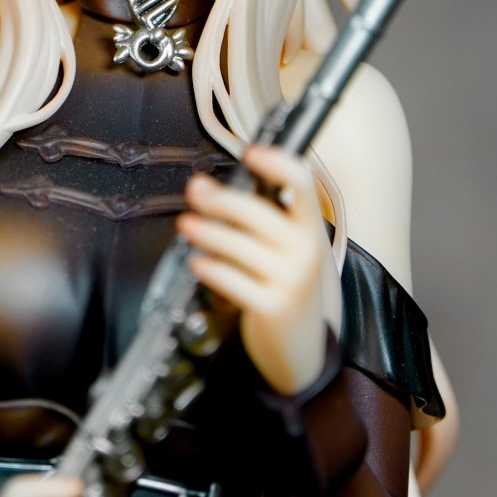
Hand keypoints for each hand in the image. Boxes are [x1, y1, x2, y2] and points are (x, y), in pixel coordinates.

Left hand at [178, 144, 328, 395]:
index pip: (302, 183)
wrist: (300, 344)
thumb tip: (201, 186)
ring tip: (186, 225)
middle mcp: (306, 250)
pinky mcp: (273, 307)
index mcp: (310, 226)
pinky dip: (211, 269)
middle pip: (256, 212)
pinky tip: (198, 263)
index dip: (276, 163)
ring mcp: (291, 280)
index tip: (250, 153)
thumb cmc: (285, 282)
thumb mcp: (284, 246)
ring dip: (205, 231)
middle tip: (194, 192)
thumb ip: (250, 215)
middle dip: (219, 200)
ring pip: (237, 245)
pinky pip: (232, 280)